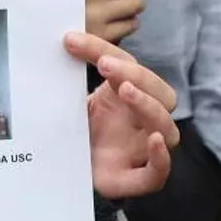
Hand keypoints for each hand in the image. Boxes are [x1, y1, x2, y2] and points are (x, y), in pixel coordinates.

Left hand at [65, 32, 179, 198]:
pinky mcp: (136, 179)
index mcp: (127, 95)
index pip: (128, 66)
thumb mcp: (70, 101)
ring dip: (147, 105)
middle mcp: (142, 120)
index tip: (72, 41)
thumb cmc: (76, 131)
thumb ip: (67, 80)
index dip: (103, 50)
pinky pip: (158, 172)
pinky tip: (153, 141)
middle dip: (138, 76)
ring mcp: (142, 149)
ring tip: (125, 91)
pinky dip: (160, 157)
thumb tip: (54, 46)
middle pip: (162, 94)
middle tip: (107, 66)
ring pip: (165, 128)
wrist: (67, 171)